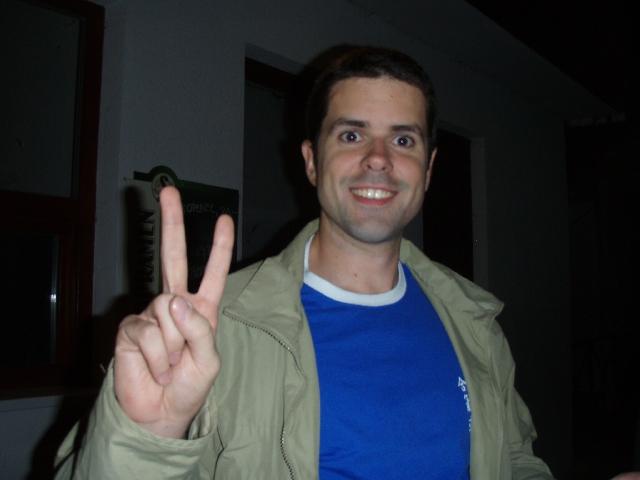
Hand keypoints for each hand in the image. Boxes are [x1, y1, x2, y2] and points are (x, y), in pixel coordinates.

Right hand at [114, 186, 233, 437]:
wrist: (159, 413)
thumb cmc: (188, 386)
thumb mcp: (207, 360)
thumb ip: (198, 330)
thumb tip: (173, 299)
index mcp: (201, 309)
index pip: (212, 272)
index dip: (218, 246)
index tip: (224, 218)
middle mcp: (174, 304)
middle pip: (172, 257)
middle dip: (172, 222)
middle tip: (169, 190)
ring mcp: (150, 313)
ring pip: (166, 313)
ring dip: (171, 347)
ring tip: (168, 365)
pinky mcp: (130, 328)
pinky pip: (148, 332)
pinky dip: (156, 356)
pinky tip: (154, 367)